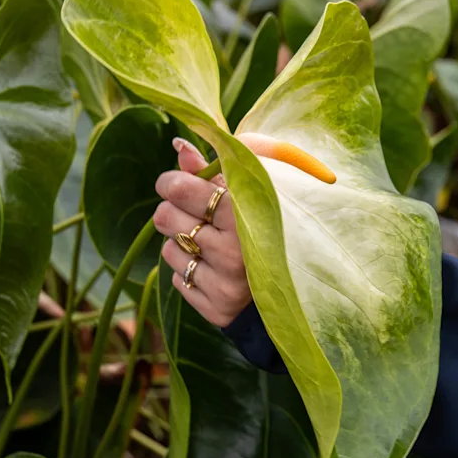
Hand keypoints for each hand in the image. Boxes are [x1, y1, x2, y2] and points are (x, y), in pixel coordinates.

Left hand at [153, 137, 251, 327]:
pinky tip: (211, 268)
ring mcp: (225, 284)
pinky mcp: (216, 308)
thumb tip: (180, 148)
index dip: (171, 182)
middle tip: (191, 214)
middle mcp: (235, 252)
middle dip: (172, 212)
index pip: (183, 189)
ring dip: (180, 244)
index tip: (174, 183)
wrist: (292, 285)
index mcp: (246, 215)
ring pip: (168, 250)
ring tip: (207, 244)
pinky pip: (177, 279)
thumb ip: (213, 170)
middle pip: (165, 217)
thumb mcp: (247, 193)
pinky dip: (188, 271)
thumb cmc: (264, 226)